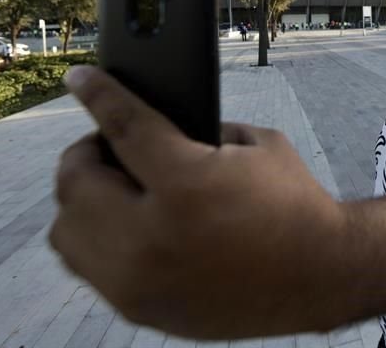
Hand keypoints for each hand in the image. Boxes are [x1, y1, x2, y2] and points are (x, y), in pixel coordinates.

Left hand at [49, 66, 345, 338]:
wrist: (319, 276)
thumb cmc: (293, 205)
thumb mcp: (256, 146)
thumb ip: (199, 132)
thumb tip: (153, 128)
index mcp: (187, 185)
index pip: (123, 127)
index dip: (97, 94)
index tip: (79, 78)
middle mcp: (152, 236)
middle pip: (76, 182)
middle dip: (87, 153)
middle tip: (110, 146)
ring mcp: (139, 279)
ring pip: (66, 230)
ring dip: (82, 201)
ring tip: (113, 190)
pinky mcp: (139, 307)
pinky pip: (88, 266)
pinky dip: (95, 238)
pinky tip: (123, 225)